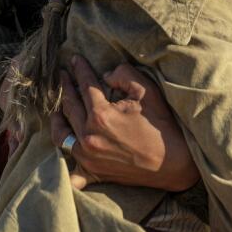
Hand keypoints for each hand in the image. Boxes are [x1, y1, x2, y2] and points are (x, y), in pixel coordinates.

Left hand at [50, 56, 198, 191]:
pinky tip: (64, 151)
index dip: (80, 69)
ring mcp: (88, 156)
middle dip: (66, 86)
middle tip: (64, 75)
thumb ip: (123, 74)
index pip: (85, 85)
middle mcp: (89, 136)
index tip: (75, 59)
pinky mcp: (93, 172)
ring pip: (61, 134)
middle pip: (69, 106)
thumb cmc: (161, 124)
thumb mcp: (147, 90)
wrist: (173, 161)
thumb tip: (105, 75)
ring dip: (58, 117)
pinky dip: (66, 163)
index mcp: (101, 115)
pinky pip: (71, 171)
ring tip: (58, 107)